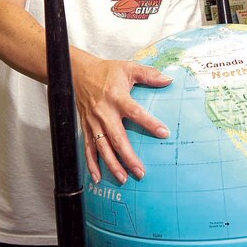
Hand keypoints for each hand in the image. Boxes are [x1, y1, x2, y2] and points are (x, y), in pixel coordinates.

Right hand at [72, 51, 171, 184]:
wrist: (78, 72)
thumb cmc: (106, 71)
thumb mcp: (128, 67)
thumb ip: (149, 74)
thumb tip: (168, 80)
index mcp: (116, 96)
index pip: (135, 112)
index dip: (150, 123)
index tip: (164, 133)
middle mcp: (103, 112)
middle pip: (117, 138)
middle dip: (129, 157)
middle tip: (141, 172)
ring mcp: (93, 122)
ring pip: (102, 147)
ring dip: (112, 165)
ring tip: (124, 179)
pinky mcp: (85, 127)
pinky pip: (88, 148)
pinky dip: (91, 164)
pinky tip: (98, 178)